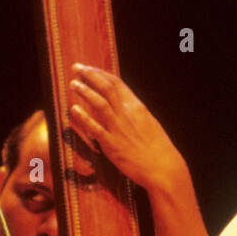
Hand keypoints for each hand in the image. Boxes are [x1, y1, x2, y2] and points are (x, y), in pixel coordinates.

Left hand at [67, 63, 192, 205]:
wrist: (163, 168)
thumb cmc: (158, 148)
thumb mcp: (148, 123)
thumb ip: (133, 113)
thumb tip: (121, 105)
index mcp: (137, 107)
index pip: (117, 83)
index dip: (100, 73)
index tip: (89, 69)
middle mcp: (127, 114)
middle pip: (106, 88)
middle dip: (89, 75)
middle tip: (76, 67)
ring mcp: (119, 129)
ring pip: (99, 103)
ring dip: (85, 91)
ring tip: (73, 84)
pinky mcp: (112, 145)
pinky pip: (95, 128)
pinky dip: (83, 117)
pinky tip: (74, 109)